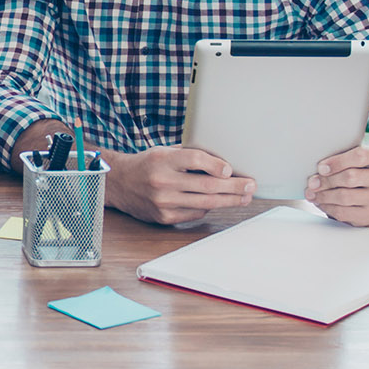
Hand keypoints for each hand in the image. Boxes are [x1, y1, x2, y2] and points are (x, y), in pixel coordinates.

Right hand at [106, 144, 254, 226]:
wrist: (119, 184)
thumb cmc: (147, 164)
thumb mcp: (164, 151)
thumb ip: (189, 156)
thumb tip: (223, 164)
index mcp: (162, 159)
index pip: (195, 160)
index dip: (216, 165)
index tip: (230, 170)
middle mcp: (162, 181)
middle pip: (206, 186)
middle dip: (233, 187)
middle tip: (250, 186)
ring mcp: (163, 201)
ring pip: (204, 203)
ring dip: (228, 201)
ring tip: (244, 197)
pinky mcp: (164, 217)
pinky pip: (194, 214)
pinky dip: (208, 208)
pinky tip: (218, 203)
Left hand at [304, 145, 368, 225]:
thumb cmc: (357, 168)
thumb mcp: (352, 156)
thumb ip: (338, 158)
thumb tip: (315, 175)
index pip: (360, 156)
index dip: (337, 162)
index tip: (321, 168)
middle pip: (351, 177)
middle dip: (326, 181)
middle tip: (312, 183)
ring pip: (345, 197)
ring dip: (323, 195)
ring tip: (312, 193)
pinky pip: (344, 213)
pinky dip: (327, 207)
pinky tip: (321, 202)